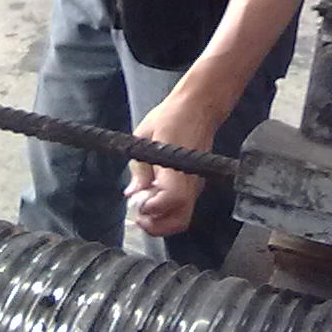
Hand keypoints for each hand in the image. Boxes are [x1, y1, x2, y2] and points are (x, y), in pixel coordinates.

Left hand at [124, 94, 220, 237]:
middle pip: (179, 221)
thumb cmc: (172, 116)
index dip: (152, 207)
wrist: (199, 106)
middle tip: (139, 213)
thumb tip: (132, 193)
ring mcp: (195, 184)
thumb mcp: (144, 137)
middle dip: (156, 225)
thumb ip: (138, 168)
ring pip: (182, 217)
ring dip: (161, 219)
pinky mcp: (196, 183)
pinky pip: (183, 206)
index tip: (137, 202)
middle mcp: (190, 181)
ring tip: (145, 204)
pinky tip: (154, 194)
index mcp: (177, 167)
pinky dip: (167, 209)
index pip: (171, 200)